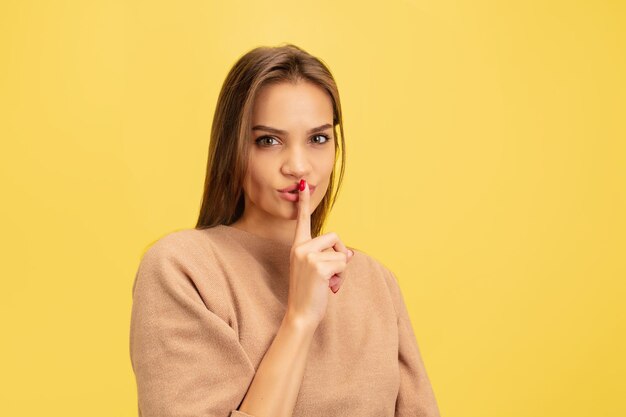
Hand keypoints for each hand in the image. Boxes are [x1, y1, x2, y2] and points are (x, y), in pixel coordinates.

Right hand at [286, 179, 353, 327]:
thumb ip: (327, 256)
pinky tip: (328, 287)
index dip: (303, 202)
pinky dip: (341, 277)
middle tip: (330, 273)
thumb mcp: (315, 269)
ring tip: (327, 282)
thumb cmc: (309, 292)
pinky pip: (342, 264)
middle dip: (340, 254)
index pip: (302, 220)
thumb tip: (349, 254)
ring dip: (340, 269)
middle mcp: (300, 248)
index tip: (303, 184)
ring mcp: (308, 257)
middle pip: (334, 237)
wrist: (300, 314)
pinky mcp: (318, 267)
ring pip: (340, 252)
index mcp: (298, 246)